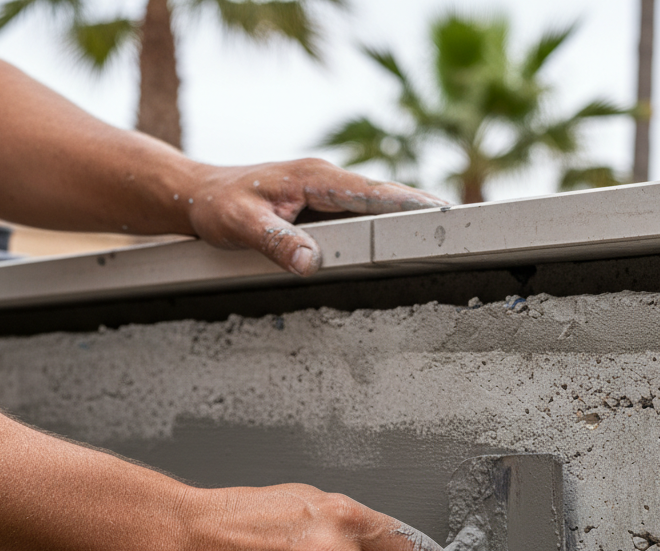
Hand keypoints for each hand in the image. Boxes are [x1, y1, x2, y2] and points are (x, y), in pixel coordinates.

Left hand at [182, 157, 445, 275]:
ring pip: (376, 205)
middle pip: (385, 196)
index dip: (408, 205)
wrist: (198, 193)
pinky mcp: (323, 203)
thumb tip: (311, 263)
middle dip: (422, 210)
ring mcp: (326, 190)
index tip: (442, 216)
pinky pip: (361, 214)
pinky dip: (384, 225)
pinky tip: (401, 243)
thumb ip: (276, 243)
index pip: (373, 192)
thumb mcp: (241, 226)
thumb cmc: (217, 205)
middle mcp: (327, 178)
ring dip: (407, 218)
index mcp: (315, 177)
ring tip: (444, 239)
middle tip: (460, 230)